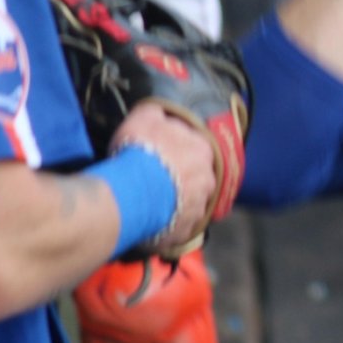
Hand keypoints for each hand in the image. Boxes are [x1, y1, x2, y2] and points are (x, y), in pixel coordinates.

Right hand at [109, 101, 219, 254]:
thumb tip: (160, 112)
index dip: (177, 152)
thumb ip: (155, 113)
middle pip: (196, 177)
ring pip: (190, 203)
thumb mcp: (144, 119)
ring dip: (177, 202)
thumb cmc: (140, 151)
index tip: (162, 156)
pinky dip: (169, 225)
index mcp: (203, 150)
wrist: (133, 192)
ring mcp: (200, 206)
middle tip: (158, 181)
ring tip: (154, 203)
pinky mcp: (186, 230)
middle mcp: (209, 179)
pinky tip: (153, 222)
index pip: (195, 148)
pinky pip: (179, 227)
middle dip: (181, 179)